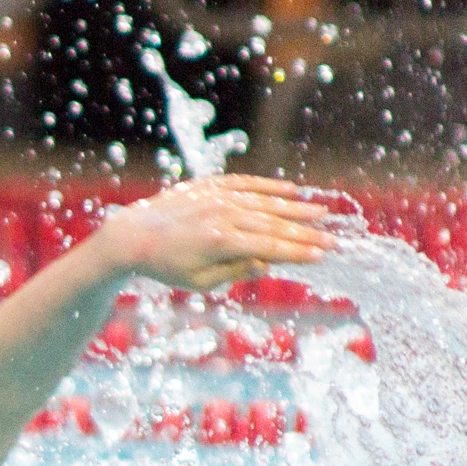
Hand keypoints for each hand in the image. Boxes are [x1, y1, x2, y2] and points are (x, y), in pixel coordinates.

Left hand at [97, 175, 334, 290]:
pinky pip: (244, 183)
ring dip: (294, 207)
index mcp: (221, 243)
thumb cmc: (167, 267)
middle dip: (306, 232)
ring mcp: (215, 198)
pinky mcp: (208, 186)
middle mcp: (221, 216)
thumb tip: (268, 264)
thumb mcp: (201, 282)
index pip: (270, 247)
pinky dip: (268, 186)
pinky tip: (291, 190)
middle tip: (333, 238)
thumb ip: (236, 272)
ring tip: (321, 212)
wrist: (132, 237)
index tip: (323, 256)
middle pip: (273, 224)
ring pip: (263, 202)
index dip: (299, 252)